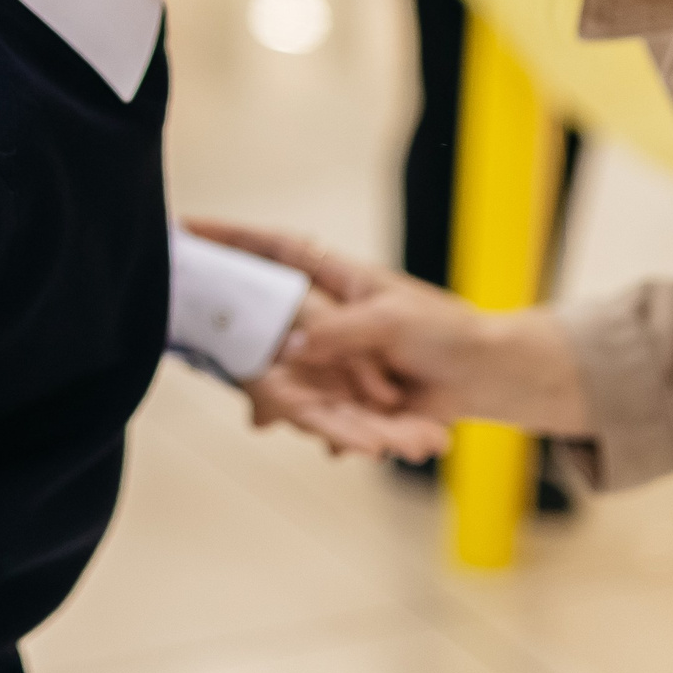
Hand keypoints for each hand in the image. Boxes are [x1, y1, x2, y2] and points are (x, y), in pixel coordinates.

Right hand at [184, 222, 592, 433]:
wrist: (486, 377)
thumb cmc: (445, 331)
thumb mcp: (393, 320)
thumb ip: (341, 332)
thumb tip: (294, 346)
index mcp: (333, 280)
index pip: (273, 251)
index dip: (231, 238)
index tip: (186, 227)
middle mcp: (322, 320)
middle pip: (268, 335)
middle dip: (261, 369)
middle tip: (259, 403)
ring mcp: (330, 361)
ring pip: (297, 390)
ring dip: (328, 418)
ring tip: (372, 438)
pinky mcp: (345, 399)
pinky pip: (328, 421)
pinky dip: (348, 436)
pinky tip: (378, 444)